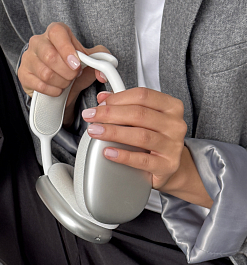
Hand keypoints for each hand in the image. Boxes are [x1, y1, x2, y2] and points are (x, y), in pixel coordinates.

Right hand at [17, 22, 109, 126]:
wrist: (57, 85)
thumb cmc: (71, 69)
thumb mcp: (87, 62)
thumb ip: (100, 61)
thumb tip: (104, 71)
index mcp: (55, 32)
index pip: (58, 34)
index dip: (67, 50)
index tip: (76, 65)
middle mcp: (39, 42)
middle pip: (50, 56)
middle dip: (66, 72)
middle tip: (73, 77)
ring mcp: (29, 58)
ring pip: (45, 73)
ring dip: (60, 82)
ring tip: (65, 83)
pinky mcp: (23, 74)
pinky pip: (38, 84)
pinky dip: (52, 90)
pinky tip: (57, 89)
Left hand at [81, 87, 212, 207]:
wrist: (170, 167)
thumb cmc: (156, 140)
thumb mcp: (145, 120)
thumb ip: (126, 106)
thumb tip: (103, 98)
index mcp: (171, 107)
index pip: (142, 96)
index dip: (118, 98)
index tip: (99, 104)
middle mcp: (175, 125)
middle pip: (139, 114)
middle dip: (110, 114)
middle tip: (90, 116)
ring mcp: (173, 146)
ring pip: (140, 136)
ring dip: (113, 132)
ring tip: (95, 132)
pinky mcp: (167, 166)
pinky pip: (142, 160)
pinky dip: (123, 156)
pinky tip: (108, 152)